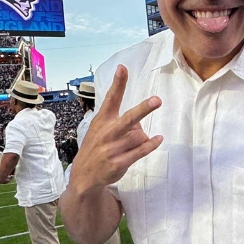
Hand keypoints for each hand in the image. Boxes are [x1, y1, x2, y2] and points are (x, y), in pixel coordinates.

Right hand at [69, 65, 162, 194]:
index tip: (122, 68)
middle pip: (129, 118)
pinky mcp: (119, 162)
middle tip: (157, 100)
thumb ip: (118, 120)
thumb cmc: (96, 146)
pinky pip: (141, 151)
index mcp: (102, 120)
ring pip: (139, 136)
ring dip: (142, 137)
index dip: (118, 83)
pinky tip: (158, 139)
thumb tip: (140, 119)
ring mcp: (113, 149)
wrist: (84, 175)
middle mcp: (107, 133)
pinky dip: (151, 145)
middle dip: (143, 109)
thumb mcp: (100, 128)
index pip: (111, 98)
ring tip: (132, 143)